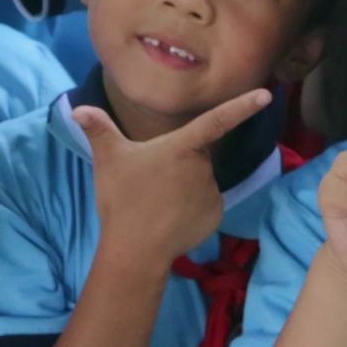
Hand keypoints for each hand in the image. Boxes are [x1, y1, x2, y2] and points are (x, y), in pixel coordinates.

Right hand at [75, 88, 272, 264]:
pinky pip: (206, 203)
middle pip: (196, 156)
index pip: (217, 121)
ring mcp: (212, 192)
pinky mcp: (215, 214)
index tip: (267, 96)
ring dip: (184, 186)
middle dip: (178, 164)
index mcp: (182, 147)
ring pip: (200, 180)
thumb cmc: (122, 199)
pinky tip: (170, 218)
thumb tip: (79, 109)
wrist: (136, 249)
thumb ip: (98, 130)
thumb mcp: (108, 160)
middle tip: (150, 182)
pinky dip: (192, 207)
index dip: (242, 106)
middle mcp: (203, 166)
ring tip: (157, 203)